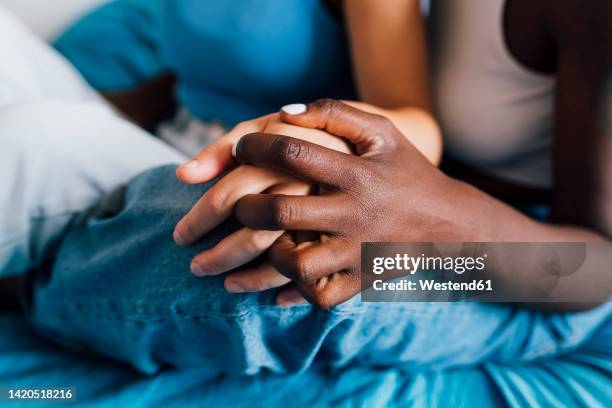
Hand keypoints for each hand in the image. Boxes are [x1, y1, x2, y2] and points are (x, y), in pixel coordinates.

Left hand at [231, 99, 471, 307]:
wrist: (448, 222)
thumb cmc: (405, 170)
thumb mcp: (381, 132)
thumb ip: (335, 113)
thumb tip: (283, 113)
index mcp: (356, 173)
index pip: (292, 154)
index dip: (255, 147)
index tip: (241, 148)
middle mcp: (355, 214)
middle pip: (281, 213)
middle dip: (245, 207)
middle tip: (237, 203)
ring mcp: (358, 253)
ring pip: (296, 264)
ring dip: (270, 253)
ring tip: (265, 241)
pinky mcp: (362, 281)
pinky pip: (319, 296)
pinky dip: (296, 290)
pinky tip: (287, 274)